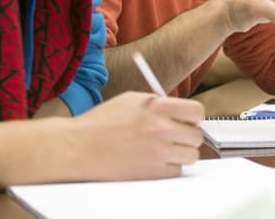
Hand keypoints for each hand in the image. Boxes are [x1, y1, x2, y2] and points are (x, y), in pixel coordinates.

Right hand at [73, 92, 203, 180]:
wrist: (77, 147)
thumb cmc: (100, 123)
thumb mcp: (132, 100)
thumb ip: (158, 102)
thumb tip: (178, 109)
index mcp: (158, 107)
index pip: (197, 111)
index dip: (194, 117)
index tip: (189, 120)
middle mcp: (161, 129)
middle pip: (197, 136)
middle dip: (188, 136)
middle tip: (177, 136)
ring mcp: (158, 152)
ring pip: (191, 155)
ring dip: (182, 153)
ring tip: (166, 150)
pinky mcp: (151, 173)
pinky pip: (176, 171)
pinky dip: (170, 167)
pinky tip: (155, 161)